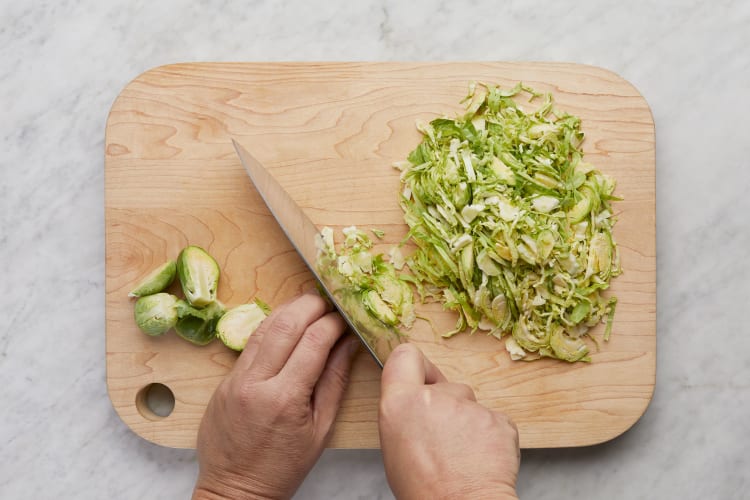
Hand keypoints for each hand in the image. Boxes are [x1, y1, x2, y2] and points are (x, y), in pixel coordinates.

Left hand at [193, 292, 359, 499]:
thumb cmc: (283, 467)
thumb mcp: (321, 429)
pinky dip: (271, 329)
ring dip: (289, 310)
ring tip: (310, 305)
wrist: (235, 490)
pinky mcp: (224, 381)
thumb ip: (334, 382)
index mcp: (285, 399)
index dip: (334, 323)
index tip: (345, 319)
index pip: (314, 342)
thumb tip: (348, 344)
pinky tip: (286, 326)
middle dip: (311, 305)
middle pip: (285, 325)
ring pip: (264, 328)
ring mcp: (234, 380)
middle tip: (329, 301)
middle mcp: (255, 383)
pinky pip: (250, 344)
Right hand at [378, 343, 519, 499]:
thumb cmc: (425, 490)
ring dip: (468, 423)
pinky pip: (492, 420)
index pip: (405, 355)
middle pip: (444, 385)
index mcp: (400, 404)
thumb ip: (404, 413)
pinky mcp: (498, 418)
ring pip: (470, 404)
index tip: (422, 379)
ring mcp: (469, 406)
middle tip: (443, 438)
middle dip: (446, 405)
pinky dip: (489, 436)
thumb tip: (416, 402)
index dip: (416, 367)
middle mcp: (434, 397)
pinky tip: (480, 459)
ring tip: (462, 455)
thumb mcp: (394, 446)